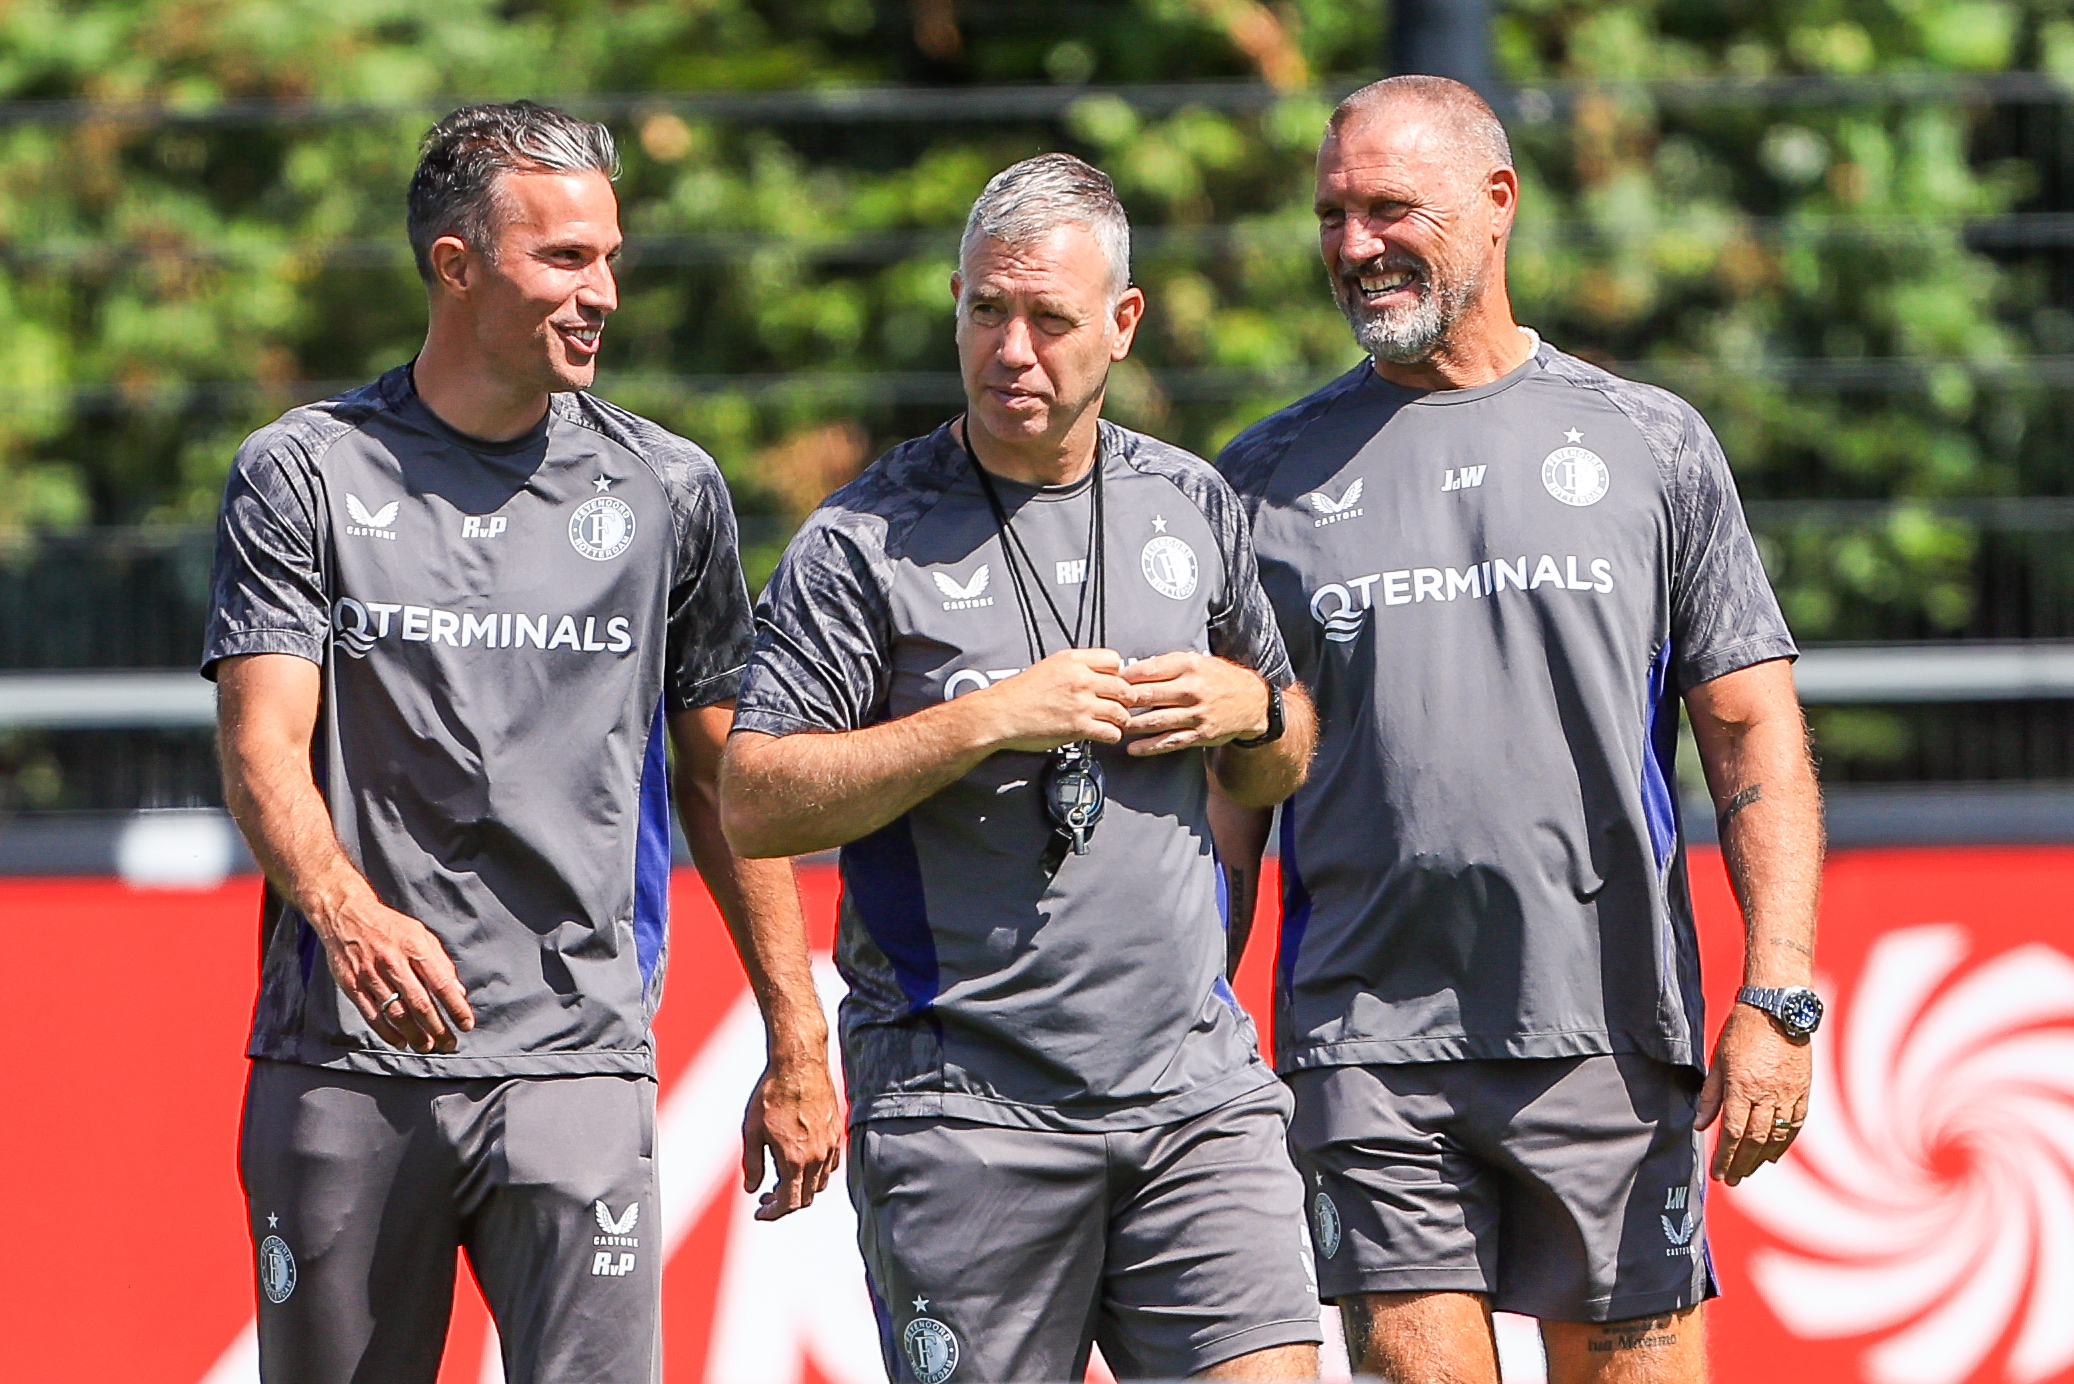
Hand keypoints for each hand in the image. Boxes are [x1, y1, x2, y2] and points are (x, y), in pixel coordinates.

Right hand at [312, 893, 473, 1053]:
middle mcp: (393, 962)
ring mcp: (370, 975)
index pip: (441, 984)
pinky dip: (387, 1032)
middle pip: (420, 1003)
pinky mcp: (352, 985)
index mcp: (415, 947)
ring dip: (414, 1034)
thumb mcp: (421, 935)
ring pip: (396, 1013)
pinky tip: (400, 1041)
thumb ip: (441, 963)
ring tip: (427, 1046)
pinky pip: (371, 1015)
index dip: (456, 1007)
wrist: (346, 914)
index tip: (466, 1024)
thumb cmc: (389, 926)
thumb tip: (458, 992)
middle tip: (449, 1044)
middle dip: (437, 1028)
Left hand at [742, 1055, 843, 1220]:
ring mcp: (829, 1145)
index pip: (789, 1203)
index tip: (760, 1212)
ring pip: (820, 1183)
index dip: (773, 1213)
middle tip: (766, 1197)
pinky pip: (831, 1164)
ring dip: (802, 1188)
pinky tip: (801, 1162)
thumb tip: (752, 1189)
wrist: (799, 1064)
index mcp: (794, 1160)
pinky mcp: (835, 1132)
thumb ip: (753, 1164)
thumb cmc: (772, 1094)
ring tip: (782, 1180)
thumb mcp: (752, 1131)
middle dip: (785, 1203)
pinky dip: (817, 1173)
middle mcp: (817, 1157)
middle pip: (806, 1197)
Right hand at [978, 647, 1133, 752]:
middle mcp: (1080, 679)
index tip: (1111, 684)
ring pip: (1121, 712)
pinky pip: (1111, 732)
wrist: (1001, 714)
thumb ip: (1075, 668)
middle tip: (1119, 706)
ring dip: (1120, 720)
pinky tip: (1104, 734)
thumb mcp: (1050, 667)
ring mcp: (1080, 703)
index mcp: (1072, 660)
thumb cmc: (1020, 693)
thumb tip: (1096, 674)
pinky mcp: (1078, 726)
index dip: (1116, 674)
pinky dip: (1112, 735)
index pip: (1114, 661)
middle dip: (1124, 699)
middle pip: (1123, 687)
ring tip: (1113, 723)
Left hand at [1118, 653, 1268, 754]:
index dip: (1124, 678)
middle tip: (1106, 706)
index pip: (1147, 670)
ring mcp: (1196, 713)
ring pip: (1155, 720)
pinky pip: (1170, 741)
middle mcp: (1192, 689)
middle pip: (1148, 695)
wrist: (1252, 702)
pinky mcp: (1199, 734)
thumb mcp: (1196, 661)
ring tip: (1114, 727)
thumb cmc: (1219, 678)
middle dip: (1123, 702)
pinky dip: (1149, 747)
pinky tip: (1133, 749)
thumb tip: (1133, 671)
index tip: (1109, 683)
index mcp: (1188, 666)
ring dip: (1131, 726)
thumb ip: (1166, 665)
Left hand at [1695, 1001, 1811, 1185]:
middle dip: (1741, 1164)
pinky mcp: (1803, 1090)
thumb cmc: (1741, 1030)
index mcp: (1741, 1086)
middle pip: (1754, 1140)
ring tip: (1749, 1171)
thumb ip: (1710, 1095)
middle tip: (1732, 1179)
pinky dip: (1784, 1142)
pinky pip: (1795, 1123)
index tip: (1718, 1172)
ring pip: (1776, 1136)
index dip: (1725, 1156)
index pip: (1732, 1132)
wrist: (1777, 1009)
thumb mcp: (1717, 1059)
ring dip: (1761, 1159)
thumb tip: (1701, 1125)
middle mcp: (1766, 1093)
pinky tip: (1773, 1155)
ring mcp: (1788, 1093)